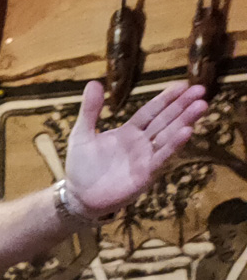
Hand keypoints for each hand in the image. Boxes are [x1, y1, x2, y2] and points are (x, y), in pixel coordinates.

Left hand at [64, 80, 206, 216]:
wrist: (78, 196)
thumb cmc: (81, 166)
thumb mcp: (82, 134)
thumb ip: (90, 111)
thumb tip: (94, 82)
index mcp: (129, 131)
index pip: (151, 111)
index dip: (166, 98)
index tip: (183, 85)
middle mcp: (141, 143)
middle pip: (165, 120)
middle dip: (182, 106)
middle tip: (200, 90)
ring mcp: (145, 158)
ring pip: (168, 136)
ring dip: (184, 121)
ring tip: (201, 105)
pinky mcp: (145, 174)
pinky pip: (161, 157)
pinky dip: (173, 145)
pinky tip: (187, 131)